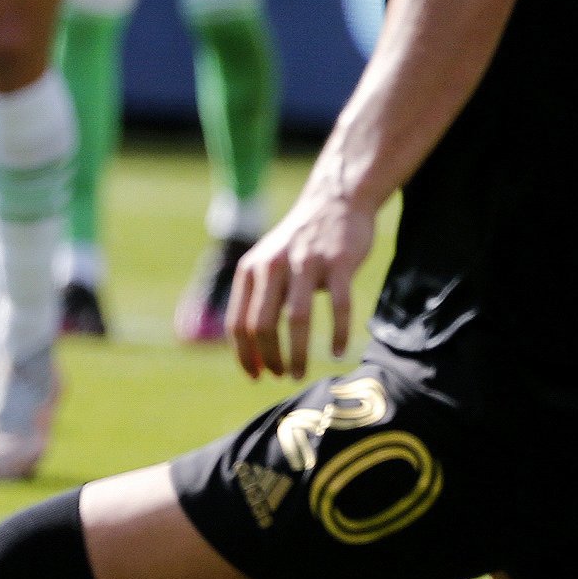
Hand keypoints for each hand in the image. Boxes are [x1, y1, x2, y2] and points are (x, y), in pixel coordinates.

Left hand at [227, 176, 375, 379]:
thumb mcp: (266, 264)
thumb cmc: (298, 245)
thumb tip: (252, 352)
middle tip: (281, 376)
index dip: (245, 355)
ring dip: (298, 354)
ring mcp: (306, 263)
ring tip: (300, 374)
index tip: (256, 376)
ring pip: (297, 319)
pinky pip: (339, 306)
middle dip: (269, 358)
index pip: (238, 323)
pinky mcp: (339, 263)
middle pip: (262, 325)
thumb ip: (257, 300)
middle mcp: (273, 266)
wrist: (334, 202)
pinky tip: (337, 353)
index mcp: (250, 270)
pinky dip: (338, 334)